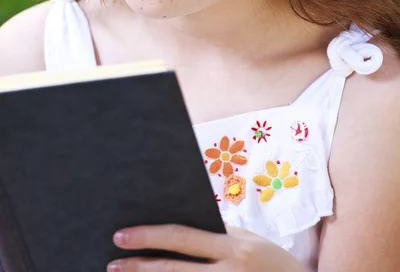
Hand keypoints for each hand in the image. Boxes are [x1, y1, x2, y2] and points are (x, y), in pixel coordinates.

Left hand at [107, 224, 303, 270]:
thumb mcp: (253, 242)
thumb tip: (184, 228)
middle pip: (175, 271)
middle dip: (140, 267)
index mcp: (236, 248)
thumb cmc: (275, 265)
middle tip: (112, 263)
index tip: (123, 235)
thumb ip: (221, 235)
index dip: (151, 236)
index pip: (184, 238)